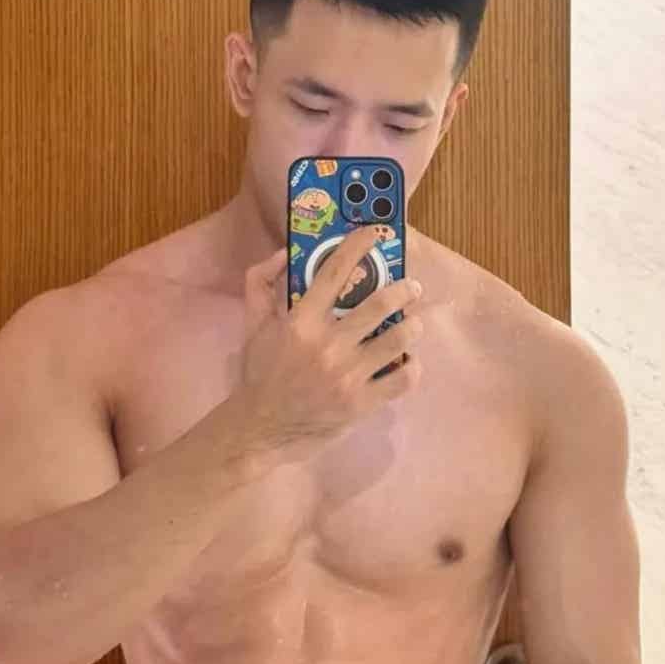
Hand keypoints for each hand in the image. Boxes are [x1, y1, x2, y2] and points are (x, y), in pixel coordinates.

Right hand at [238, 224, 423, 465]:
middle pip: (381, 303)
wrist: (260, 429)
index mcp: (301, 322)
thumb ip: (260, 283)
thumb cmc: (260, 374)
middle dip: (404, 289)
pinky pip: (403, 378)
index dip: (358, 245)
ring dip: (412, 326)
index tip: (375, 234)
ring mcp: (348, 376)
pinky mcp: (362, 404)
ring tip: (412, 324)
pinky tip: (407, 362)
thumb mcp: (252, 325)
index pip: (334, 272)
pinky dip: (412, 367)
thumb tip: (283, 253)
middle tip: (411, 288)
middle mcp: (328, 345)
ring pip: (400, 338)